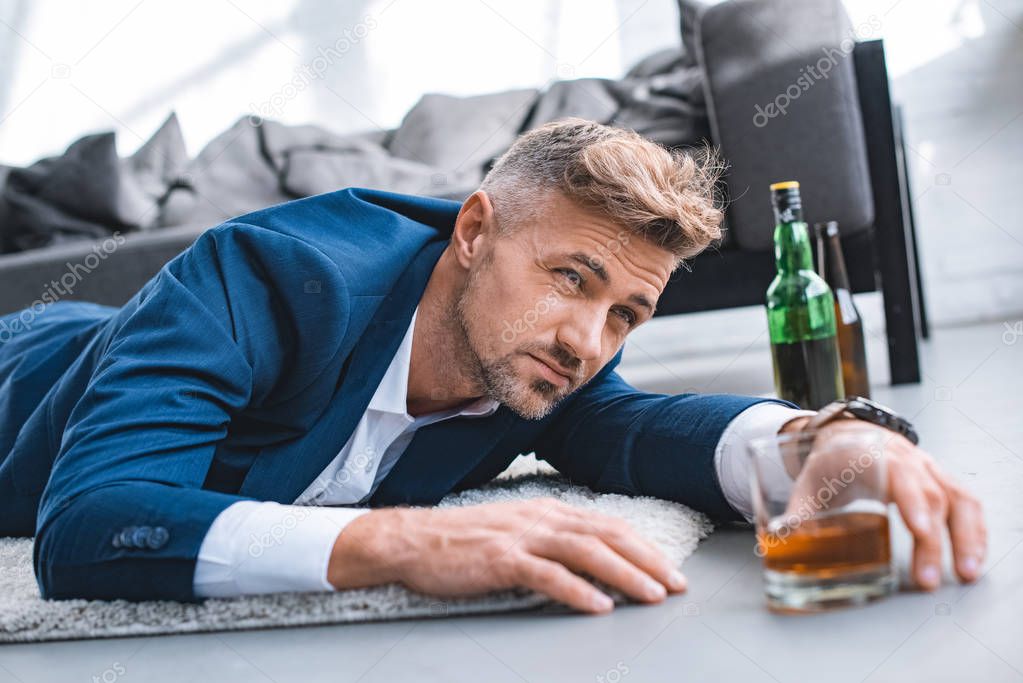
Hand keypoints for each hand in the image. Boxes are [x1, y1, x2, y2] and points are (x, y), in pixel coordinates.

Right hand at [326, 498, 686, 613]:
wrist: (412, 539)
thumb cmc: (462, 540)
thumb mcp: (515, 530)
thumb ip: (551, 540)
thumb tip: (590, 558)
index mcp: (547, 510)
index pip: (607, 524)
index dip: (642, 545)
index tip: (669, 567)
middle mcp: (540, 517)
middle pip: (606, 534)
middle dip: (647, 559)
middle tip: (677, 584)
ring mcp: (521, 536)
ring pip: (586, 552)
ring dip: (625, 573)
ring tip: (652, 594)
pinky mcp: (501, 559)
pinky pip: (547, 574)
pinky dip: (577, 590)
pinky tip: (599, 606)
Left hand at [781, 416, 986, 589]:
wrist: (849, 435)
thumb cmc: (829, 462)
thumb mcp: (808, 482)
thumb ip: (798, 511)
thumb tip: (782, 537)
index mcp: (872, 456)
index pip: (898, 476)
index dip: (911, 502)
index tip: (919, 529)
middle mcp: (906, 459)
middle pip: (929, 496)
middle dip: (933, 540)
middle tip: (927, 578)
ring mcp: (927, 469)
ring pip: (957, 498)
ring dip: (966, 537)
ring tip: (966, 573)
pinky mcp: (940, 480)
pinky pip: (967, 502)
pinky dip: (975, 530)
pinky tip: (973, 557)